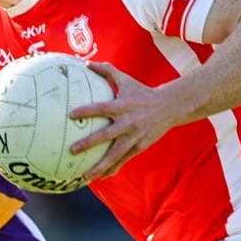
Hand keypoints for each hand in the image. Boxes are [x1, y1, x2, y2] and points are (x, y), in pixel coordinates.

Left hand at [69, 61, 178, 179]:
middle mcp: (128, 123)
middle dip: (89, 144)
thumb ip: (107, 70)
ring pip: (115, 155)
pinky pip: (123, 160)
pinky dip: (112, 168)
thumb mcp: (126, 79)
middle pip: (106, 136)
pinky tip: (100, 177)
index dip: (86, 111)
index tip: (71, 115)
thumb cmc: (142, 92)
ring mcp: (134, 137)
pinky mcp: (140, 147)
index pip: (101, 108)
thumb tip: (86, 63)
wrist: (170, 107)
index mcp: (122, 106)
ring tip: (84, 176)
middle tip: (72, 150)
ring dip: (99, 166)